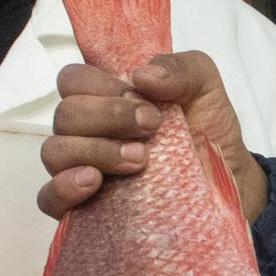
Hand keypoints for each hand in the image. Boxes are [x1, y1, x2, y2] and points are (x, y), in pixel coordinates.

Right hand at [38, 53, 266, 222]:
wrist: (227, 183)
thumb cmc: (206, 131)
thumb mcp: (204, 88)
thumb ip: (180, 68)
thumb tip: (141, 74)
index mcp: (106, 98)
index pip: (72, 81)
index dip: (99, 86)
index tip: (140, 98)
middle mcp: (87, 132)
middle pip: (65, 115)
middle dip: (108, 118)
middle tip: (150, 128)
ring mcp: (81, 169)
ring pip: (54, 152)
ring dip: (94, 151)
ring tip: (139, 161)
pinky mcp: (82, 208)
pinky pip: (48, 198)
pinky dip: (64, 187)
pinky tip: (94, 182)